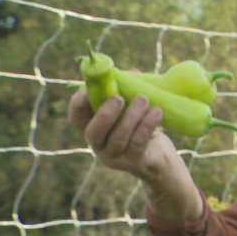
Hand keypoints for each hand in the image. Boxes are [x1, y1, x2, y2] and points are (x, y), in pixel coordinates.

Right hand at [69, 88, 202, 219]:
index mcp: (94, 129)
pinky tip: (157, 112)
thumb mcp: (134, 109)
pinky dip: (147, 125)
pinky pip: (138, 144)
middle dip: (105, 114)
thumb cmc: (143, 128)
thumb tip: (131, 73)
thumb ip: (129, 91)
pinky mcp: (133, 162)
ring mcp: (115, 157)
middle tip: (119, 97)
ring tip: (144, 100)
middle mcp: (99, 145)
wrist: (161, 159)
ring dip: (132, 116)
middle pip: (93, 132)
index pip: (76, 119)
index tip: (89, 88)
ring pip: (118, 138)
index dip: (78, 104)